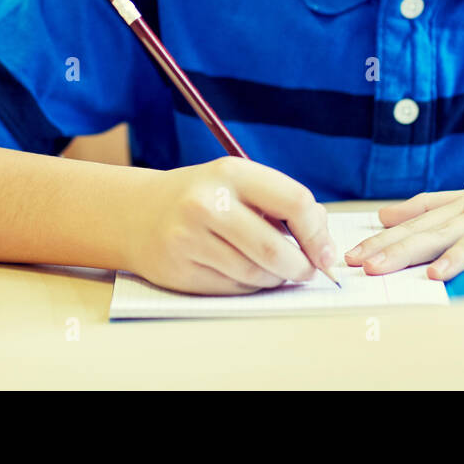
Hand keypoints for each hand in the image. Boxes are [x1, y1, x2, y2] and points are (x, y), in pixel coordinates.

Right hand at [127, 156, 338, 294]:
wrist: (137, 213)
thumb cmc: (201, 197)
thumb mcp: (238, 183)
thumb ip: (281, 204)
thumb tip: (323, 244)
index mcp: (232, 172)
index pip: (295, 201)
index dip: (318, 234)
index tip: (326, 254)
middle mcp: (208, 203)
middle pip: (276, 250)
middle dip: (302, 268)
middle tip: (307, 271)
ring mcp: (190, 238)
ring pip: (256, 276)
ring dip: (276, 280)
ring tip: (275, 271)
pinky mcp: (180, 271)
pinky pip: (233, 290)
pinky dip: (249, 288)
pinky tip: (242, 273)